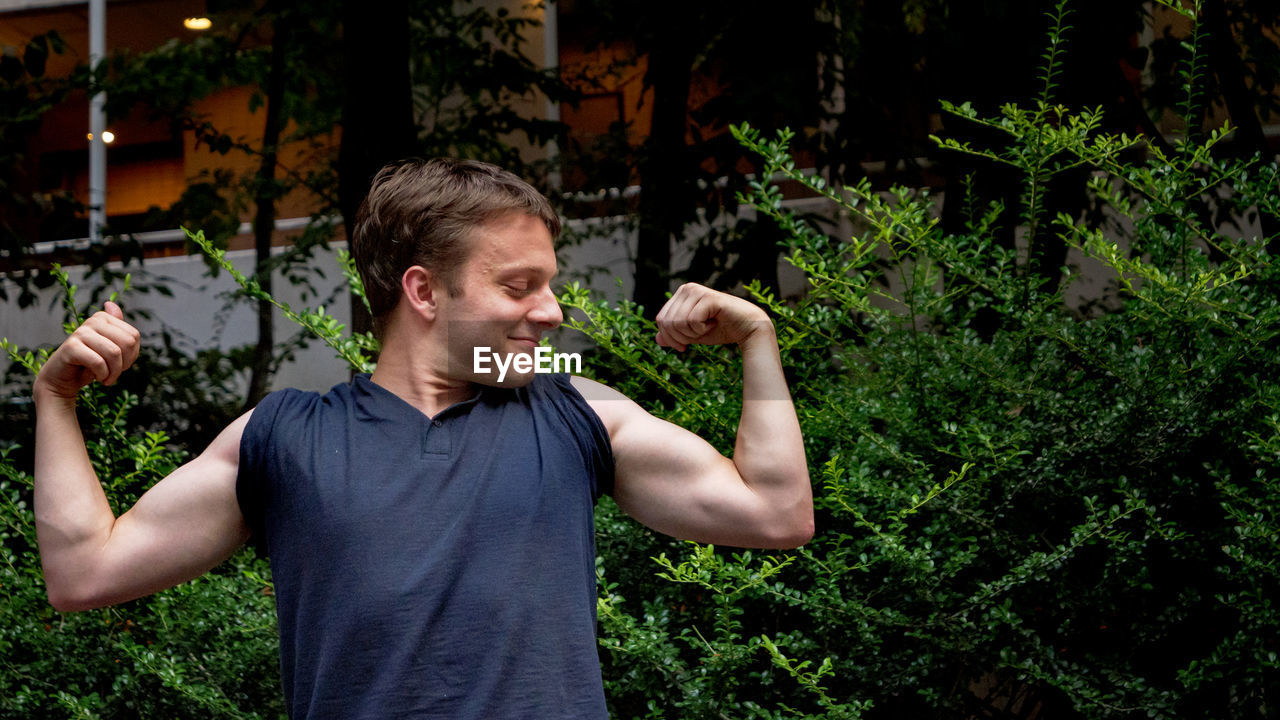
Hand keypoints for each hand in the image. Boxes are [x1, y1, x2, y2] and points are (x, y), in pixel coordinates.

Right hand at [34, 301, 140, 401]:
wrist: (63, 379)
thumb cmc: (90, 365)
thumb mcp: (110, 348)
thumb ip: (118, 330)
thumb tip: (110, 303)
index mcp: (103, 318)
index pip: (134, 336)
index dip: (132, 355)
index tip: (120, 363)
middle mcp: (92, 321)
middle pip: (128, 343)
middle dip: (124, 364)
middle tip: (113, 372)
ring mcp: (80, 332)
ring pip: (114, 353)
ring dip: (113, 372)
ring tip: (105, 377)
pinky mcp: (71, 347)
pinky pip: (98, 362)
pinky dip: (102, 375)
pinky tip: (96, 378)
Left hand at [654, 283, 770, 350]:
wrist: (747, 329)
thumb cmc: (720, 329)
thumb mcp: (692, 335)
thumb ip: (674, 335)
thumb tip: (657, 339)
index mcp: (680, 295)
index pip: (660, 319)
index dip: (669, 338)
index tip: (683, 346)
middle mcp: (687, 288)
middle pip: (666, 322)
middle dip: (681, 338)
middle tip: (698, 335)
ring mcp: (697, 291)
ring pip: (678, 322)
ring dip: (693, 334)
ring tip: (707, 327)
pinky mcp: (708, 298)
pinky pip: (691, 321)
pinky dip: (701, 330)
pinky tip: (713, 323)